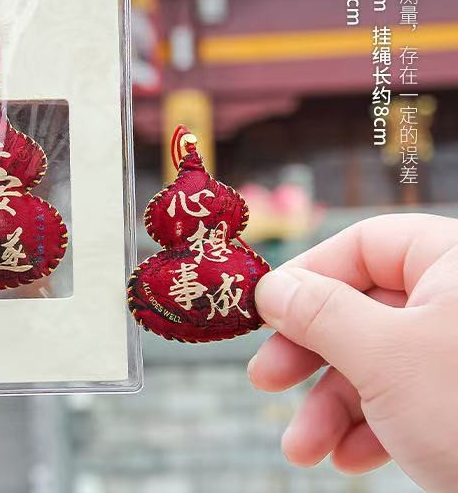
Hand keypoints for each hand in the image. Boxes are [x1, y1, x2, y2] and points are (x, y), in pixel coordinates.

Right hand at [248, 214, 457, 490]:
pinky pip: (407, 400)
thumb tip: (271, 286)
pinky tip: (345, 458)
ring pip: (379, 362)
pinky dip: (370, 429)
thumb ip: (319, 312)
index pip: (363, 245)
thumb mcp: (384, 357)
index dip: (308, 278)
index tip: (265, 313)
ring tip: (302, 449)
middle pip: (362, 309)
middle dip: (311, 356)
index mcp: (453, 264)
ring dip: (331, 407)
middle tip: (266, 382)